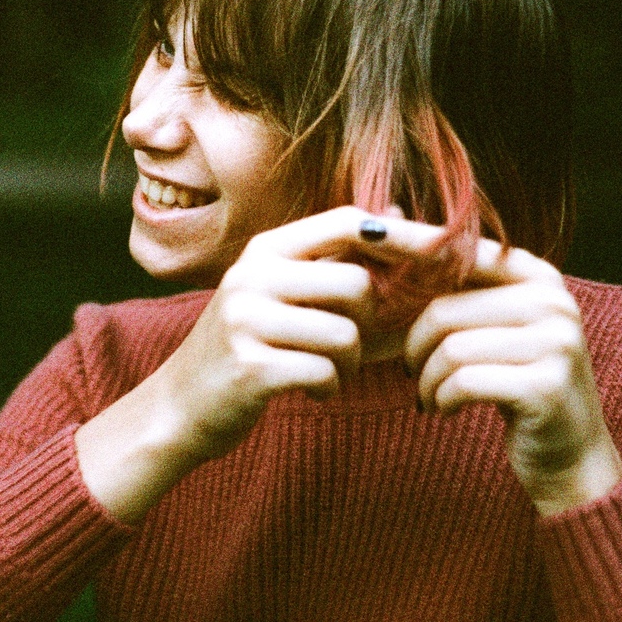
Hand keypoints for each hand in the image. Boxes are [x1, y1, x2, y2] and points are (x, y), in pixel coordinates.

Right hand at [76, 207, 377, 521]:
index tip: (441, 252)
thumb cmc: (246, 345)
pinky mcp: (250, 367)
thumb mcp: (280, 290)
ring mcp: (247, 320)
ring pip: (346, 334)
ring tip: (325, 370)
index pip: (346, 222)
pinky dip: (329, 388)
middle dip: (369, 321)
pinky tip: (310, 389)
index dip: (402, 235)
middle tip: (348, 342)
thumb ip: (335, 257)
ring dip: (349, 363)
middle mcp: (252, 275)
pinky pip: (325, 373)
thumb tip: (399, 216)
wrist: (180, 404)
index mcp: (265, 249)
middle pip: (357, 283)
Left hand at [386, 224, 621, 515]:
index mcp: (536, 275)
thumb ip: (446, 277)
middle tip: (411, 371)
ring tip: (429, 394)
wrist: (569, 452)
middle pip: (445, 310)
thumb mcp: (487, 324)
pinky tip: (444, 409)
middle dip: (414, 346)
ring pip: (450, 348)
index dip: (408, 243)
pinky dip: (441, 399)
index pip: (460, 250)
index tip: (362, 233)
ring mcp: (557, 342)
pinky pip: (463, 382)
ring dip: (426, 379)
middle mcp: (553, 300)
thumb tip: (383, 215)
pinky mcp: (546, 386)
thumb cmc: (511, 380)